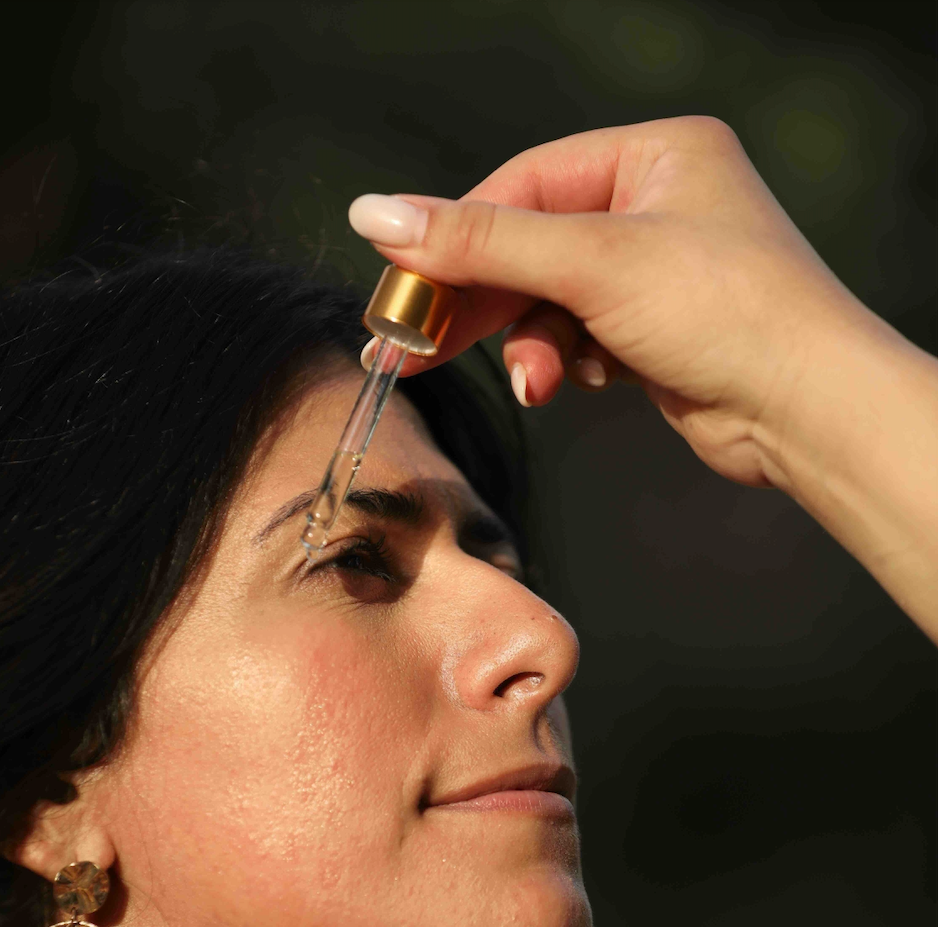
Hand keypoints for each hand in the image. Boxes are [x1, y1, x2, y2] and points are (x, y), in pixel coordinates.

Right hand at [350, 120, 937, 640]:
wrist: (808, 410)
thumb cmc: (728, 311)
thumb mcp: (592, 263)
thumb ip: (482, 241)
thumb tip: (375, 213)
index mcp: (653, 155)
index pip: (522, 185)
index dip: (454, 234)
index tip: (395, 279)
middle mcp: (655, 205)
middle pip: (529, 247)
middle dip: (478, 303)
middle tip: (408, 347)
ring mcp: (656, 273)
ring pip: (548, 304)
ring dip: (531, 347)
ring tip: (536, 384)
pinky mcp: (654, 335)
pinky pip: (578, 340)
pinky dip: (567, 364)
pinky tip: (579, 384)